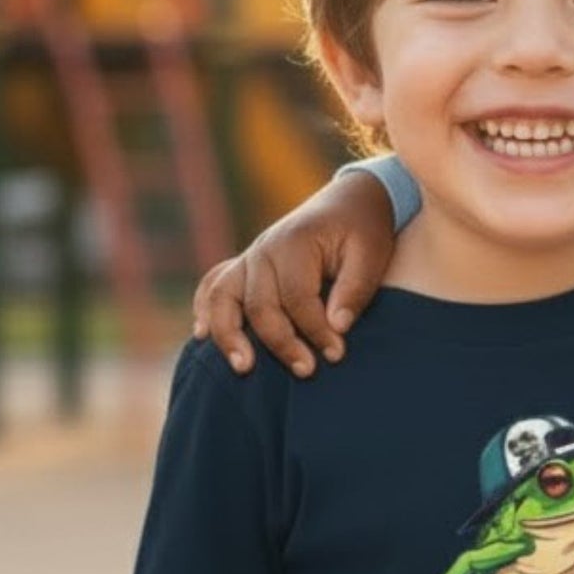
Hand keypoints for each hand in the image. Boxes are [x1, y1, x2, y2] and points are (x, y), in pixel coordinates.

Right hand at [193, 172, 396, 377]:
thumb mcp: (371, 254)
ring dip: (228, 335)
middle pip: (259, 305)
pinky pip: (212, 287)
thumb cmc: (363, 231)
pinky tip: (202, 337)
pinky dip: (205, 311)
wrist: (348, 201)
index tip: (337, 354)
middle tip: (307, 371)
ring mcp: (249, 258)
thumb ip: (355, 290)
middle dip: (281, 343)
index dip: (316, 330)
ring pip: (222, 298)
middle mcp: (264, 251)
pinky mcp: (244, 267)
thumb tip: (336, 327)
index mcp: (295, 243)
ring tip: (243, 367)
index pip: (297, 297)